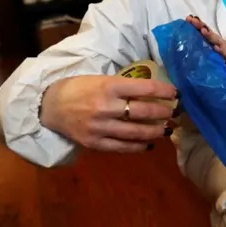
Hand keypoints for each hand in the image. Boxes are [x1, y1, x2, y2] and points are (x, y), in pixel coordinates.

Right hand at [40, 75, 176, 152]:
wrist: (49, 106)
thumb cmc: (79, 88)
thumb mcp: (102, 79)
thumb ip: (124, 86)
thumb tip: (152, 92)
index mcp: (109, 86)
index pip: (145, 88)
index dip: (164, 91)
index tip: (176, 93)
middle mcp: (106, 106)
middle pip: (144, 111)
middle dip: (164, 112)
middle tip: (174, 112)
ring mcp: (100, 127)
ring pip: (136, 132)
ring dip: (155, 131)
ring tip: (166, 130)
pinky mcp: (94, 143)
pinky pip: (122, 147)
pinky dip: (138, 147)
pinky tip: (148, 144)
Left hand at [186, 16, 225, 70]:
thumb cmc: (219, 53)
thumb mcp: (208, 47)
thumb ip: (200, 42)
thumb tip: (185, 39)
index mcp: (210, 38)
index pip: (202, 29)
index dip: (195, 23)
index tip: (188, 18)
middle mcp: (215, 40)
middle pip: (207, 31)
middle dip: (200, 25)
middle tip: (193, 20)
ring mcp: (222, 46)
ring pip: (215, 39)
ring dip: (209, 35)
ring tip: (203, 30)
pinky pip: (223, 51)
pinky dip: (219, 49)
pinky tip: (216, 48)